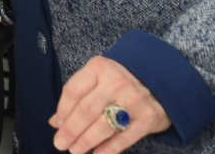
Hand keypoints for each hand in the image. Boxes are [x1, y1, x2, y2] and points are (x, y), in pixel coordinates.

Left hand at [50, 55, 170, 152]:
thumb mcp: (98, 79)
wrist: (159, 81)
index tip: (57, 126)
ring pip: (103, 125)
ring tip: (75, 150)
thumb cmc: (120, 81)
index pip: (73, 91)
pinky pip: (124, 138)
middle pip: (86, 110)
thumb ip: (77, 97)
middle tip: (61, 143)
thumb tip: (55, 122)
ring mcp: (133, 100)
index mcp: (99, 68)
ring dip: (86, 141)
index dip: (63, 111)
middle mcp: (116, 82)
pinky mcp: (148, 118)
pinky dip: (108, 149)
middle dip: (71, 130)